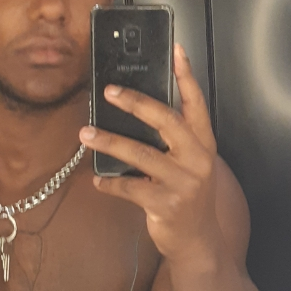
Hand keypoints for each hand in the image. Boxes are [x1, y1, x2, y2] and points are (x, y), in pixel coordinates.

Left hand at [79, 44, 221, 267]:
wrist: (198, 241)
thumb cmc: (188, 196)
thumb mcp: (190, 164)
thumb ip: (173, 141)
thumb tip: (135, 112)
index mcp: (204, 144)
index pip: (197, 103)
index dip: (186, 76)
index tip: (176, 49)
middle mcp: (197, 160)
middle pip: (166, 121)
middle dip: (136, 103)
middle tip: (110, 91)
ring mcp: (183, 183)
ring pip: (140, 154)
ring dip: (109, 142)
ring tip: (86, 133)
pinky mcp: (165, 204)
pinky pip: (130, 187)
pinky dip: (110, 182)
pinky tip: (98, 180)